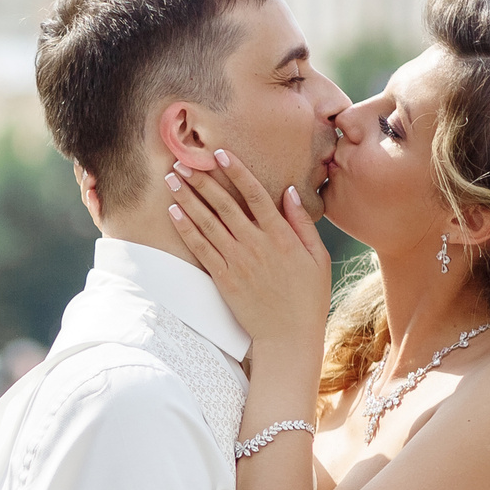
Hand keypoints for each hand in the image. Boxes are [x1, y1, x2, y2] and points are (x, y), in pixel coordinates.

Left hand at [165, 152, 332, 353]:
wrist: (288, 335)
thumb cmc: (308, 296)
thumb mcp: (317, 257)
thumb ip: (302, 223)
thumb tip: (289, 191)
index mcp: (281, 235)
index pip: (255, 194)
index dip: (235, 171)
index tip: (219, 154)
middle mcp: (256, 244)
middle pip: (224, 204)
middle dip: (201, 180)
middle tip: (182, 162)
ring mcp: (237, 261)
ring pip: (207, 223)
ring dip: (187, 199)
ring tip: (172, 180)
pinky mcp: (223, 279)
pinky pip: (200, 249)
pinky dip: (186, 229)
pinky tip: (173, 213)